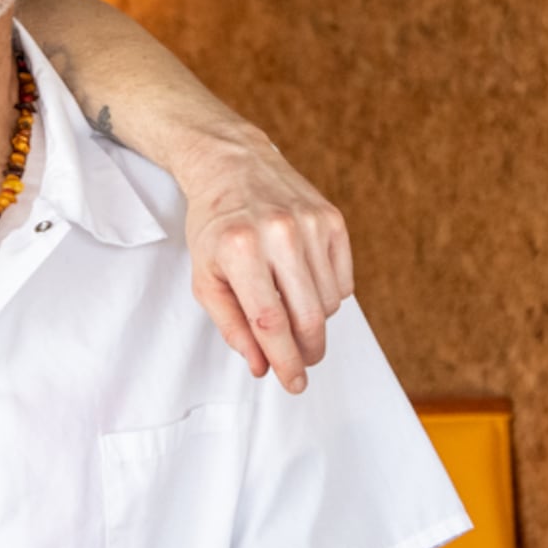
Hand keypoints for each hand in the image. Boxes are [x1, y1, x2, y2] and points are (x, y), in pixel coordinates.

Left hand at [175, 130, 354, 395]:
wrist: (232, 164)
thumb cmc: (215, 223)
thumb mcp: (204, 276)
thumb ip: (231, 325)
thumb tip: (262, 365)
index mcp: (239, 249)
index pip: (270, 322)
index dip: (284, 361)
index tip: (293, 383)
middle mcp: (279, 233)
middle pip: (307, 317)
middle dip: (307, 352)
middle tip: (301, 364)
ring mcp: (310, 224)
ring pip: (328, 303)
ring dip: (313, 322)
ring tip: (290, 310)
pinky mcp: (332, 219)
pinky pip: (343, 282)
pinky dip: (327, 297)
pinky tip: (304, 286)